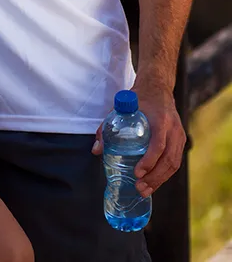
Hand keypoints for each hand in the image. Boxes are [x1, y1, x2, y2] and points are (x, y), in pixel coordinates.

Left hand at [92, 81, 185, 197]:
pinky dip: (165, 174)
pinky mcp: (180, 140)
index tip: (137, 172)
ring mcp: (179, 135)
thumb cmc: (139, 99)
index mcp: (160, 119)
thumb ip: (107, 127)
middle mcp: (173, 128)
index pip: (158, 144)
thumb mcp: (121, 108)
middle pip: (169, 159)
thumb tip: (96, 150)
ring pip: (174, 163)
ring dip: (160, 180)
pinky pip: (175, 161)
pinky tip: (153, 182)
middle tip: (139, 187)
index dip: (149, 160)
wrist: (158, 87)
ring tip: (145, 190)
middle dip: (154, 177)